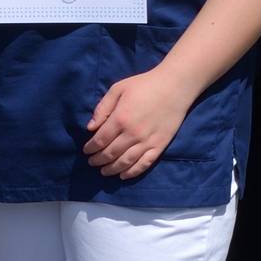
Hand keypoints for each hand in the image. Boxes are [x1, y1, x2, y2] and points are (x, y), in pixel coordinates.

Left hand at [83, 69, 198, 179]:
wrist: (174, 87)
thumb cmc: (144, 85)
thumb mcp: (118, 89)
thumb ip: (103, 108)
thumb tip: (90, 128)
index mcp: (120, 119)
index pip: (100, 140)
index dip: (91, 148)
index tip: (86, 151)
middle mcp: (132, 134)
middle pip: (110, 153)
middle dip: (98, 160)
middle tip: (92, 162)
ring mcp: (147, 142)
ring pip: (125, 162)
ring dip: (112, 169)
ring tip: (103, 171)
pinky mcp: (160, 146)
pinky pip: (144, 164)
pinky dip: (132, 172)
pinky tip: (123, 176)